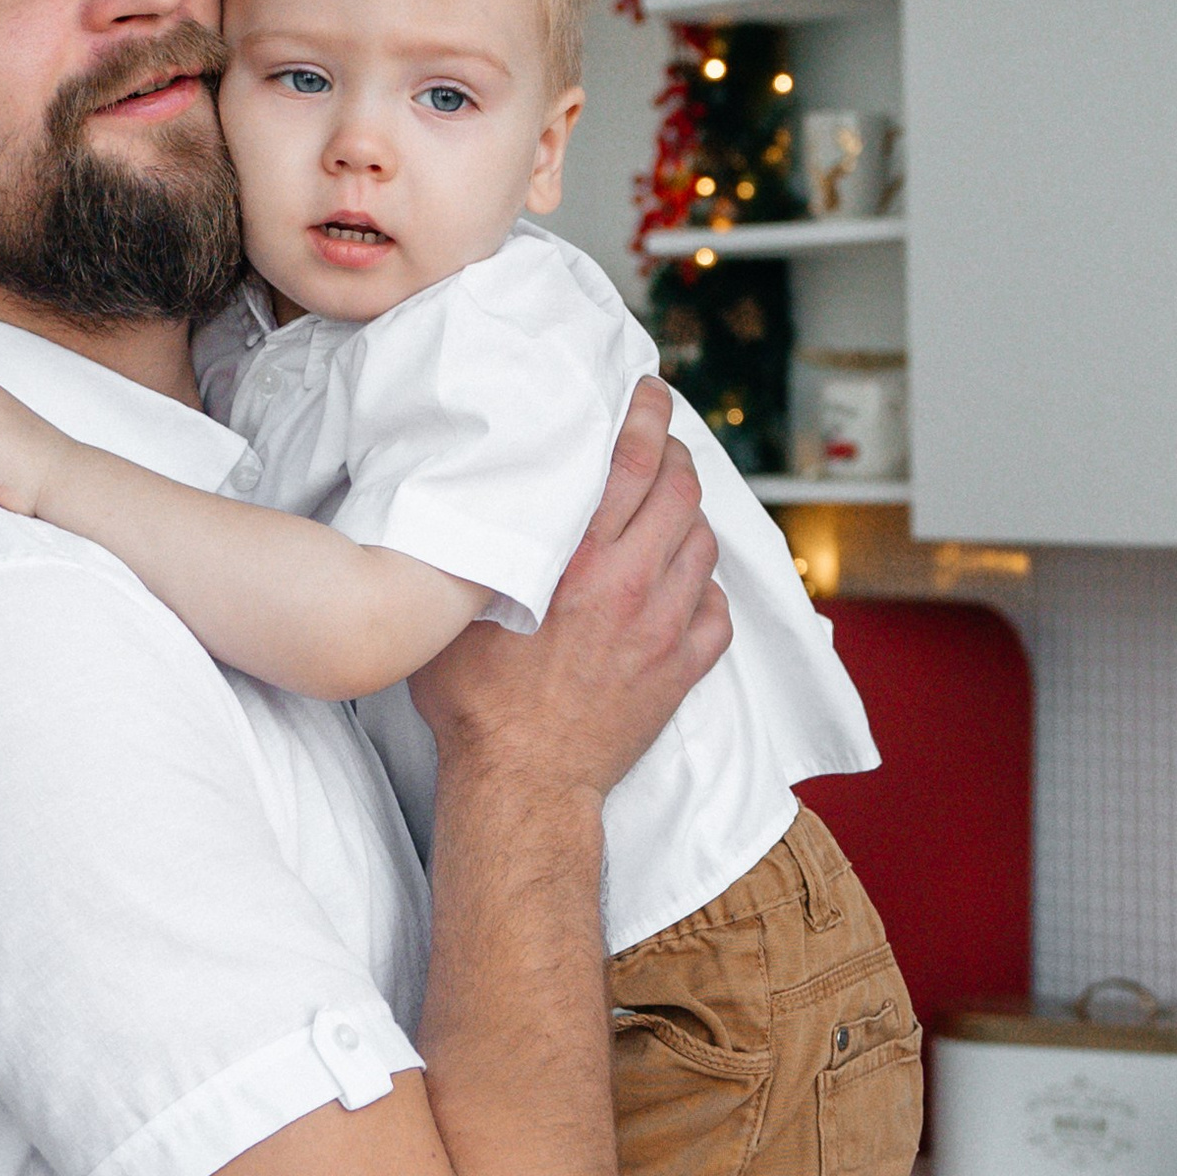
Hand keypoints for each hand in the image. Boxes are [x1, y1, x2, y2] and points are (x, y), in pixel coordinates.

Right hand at [408, 378, 728, 802]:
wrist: (524, 780)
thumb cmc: (478, 704)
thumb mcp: (458, 611)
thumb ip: (477, 556)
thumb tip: (467, 513)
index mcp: (577, 561)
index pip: (631, 463)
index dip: (646, 417)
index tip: (650, 395)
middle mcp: (631, 584)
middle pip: (681, 493)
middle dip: (677, 460)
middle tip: (662, 450)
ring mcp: (665, 628)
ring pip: (704, 546)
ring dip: (690, 521)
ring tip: (669, 516)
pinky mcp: (682, 671)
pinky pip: (718, 612)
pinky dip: (706, 590)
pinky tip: (685, 588)